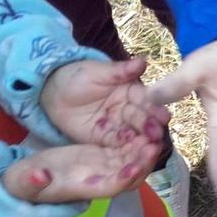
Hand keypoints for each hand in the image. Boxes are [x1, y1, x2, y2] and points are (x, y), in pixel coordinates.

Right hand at [1, 135, 161, 202]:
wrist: (29, 176)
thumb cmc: (25, 181)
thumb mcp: (24, 181)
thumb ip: (31, 180)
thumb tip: (39, 176)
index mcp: (85, 189)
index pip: (111, 187)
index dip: (124, 179)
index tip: (136, 168)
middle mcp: (101, 180)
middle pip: (130, 174)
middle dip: (143, 162)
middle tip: (154, 143)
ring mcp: (104, 168)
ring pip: (131, 160)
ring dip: (143, 148)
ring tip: (154, 131)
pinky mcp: (103, 155)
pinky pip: (124, 148)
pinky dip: (135, 138)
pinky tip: (143, 123)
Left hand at [41, 58, 169, 145]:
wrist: (52, 94)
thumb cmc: (77, 77)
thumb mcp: (97, 72)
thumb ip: (120, 71)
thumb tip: (143, 61)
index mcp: (132, 92)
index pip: (147, 101)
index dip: (155, 109)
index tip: (164, 116)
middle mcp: (130, 110)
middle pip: (143, 120)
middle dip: (150, 128)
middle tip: (157, 135)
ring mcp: (120, 126)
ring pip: (134, 135)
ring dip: (142, 142)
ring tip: (149, 149)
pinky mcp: (107, 139)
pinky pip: (118, 145)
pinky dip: (126, 150)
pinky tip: (131, 154)